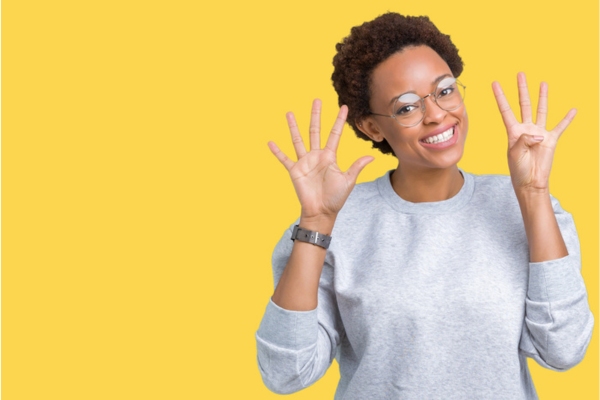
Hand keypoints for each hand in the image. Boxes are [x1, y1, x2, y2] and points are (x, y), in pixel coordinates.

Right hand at [268, 99, 373, 222]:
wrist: (322, 212)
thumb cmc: (336, 198)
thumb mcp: (348, 181)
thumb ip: (357, 167)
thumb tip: (371, 156)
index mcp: (330, 156)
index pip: (335, 134)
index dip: (339, 121)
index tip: (344, 107)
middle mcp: (316, 156)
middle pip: (315, 131)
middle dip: (316, 115)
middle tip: (317, 100)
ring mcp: (305, 162)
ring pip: (298, 140)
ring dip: (294, 127)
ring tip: (290, 113)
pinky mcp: (295, 170)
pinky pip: (284, 159)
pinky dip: (277, 152)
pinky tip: (270, 143)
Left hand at [492, 72, 575, 193]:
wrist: (530, 182)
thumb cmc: (518, 169)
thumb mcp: (515, 154)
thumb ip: (523, 141)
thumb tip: (538, 134)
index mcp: (513, 131)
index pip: (505, 110)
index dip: (500, 96)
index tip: (494, 83)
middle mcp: (525, 129)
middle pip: (524, 104)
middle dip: (522, 89)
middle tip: (520, 74)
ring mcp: (538, 133)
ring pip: (541, 110)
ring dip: (542, 97)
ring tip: (543, 83)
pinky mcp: (551, 140)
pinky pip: (560, 127)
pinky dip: (567, 119)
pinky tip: (573, 110)